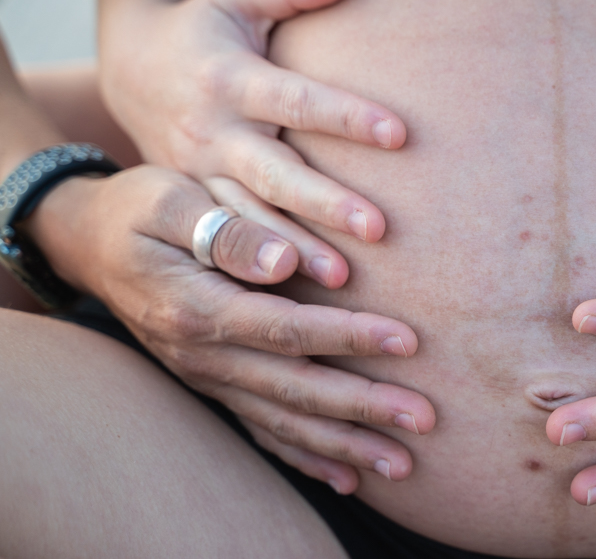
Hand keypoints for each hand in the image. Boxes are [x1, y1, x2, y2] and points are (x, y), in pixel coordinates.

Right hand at [28, 166, 434, 492]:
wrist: (87, 245)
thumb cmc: (137, 210)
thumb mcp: (170, 201)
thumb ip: (227, 231)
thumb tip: (286, 260)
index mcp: (197, 308)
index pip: (285, 330)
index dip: (347, 336)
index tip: (407, 340)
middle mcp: (203, 356)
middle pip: (295, 389)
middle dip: (363, 407)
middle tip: (424, 419)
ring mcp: (208, 378)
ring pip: (284, 422)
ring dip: (345, 444)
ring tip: (402, 464)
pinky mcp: (214, 386)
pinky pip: (263, 432)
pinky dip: (306, 457)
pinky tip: (347, 478)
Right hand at [99, 0, 404, 256]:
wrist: (131, 71)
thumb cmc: (203, 31)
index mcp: (229, 80)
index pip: (295, 98)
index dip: (346, 115)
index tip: (400, 133)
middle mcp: (213, 133)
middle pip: (273, 171)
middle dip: (324, 201)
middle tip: (378, 227)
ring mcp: (199, 174)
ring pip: (248, 219)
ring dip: (294, 251)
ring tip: (342, 280)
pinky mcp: (194, 203)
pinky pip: (226, 244)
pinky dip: (259, 273)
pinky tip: (299, 301)